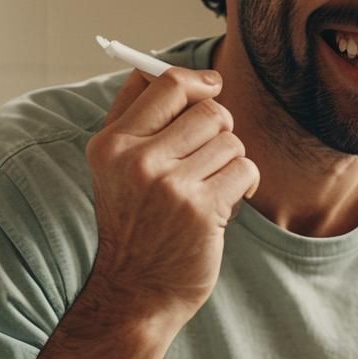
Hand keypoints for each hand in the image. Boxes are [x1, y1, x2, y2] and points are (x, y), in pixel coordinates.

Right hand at [85, 67, 259, 329]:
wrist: (137, 292)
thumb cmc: (133, 223)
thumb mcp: (114, 169)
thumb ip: (133, 116)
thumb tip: (157, 66)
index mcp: (112, 144)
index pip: (168, 85)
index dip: (200, 82)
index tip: (212, 88)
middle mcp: (137, 161)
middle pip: (210, 111)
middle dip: (220, 131)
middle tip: (208, 156)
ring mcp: (170, 186)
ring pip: (231, 142)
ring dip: (230, 162)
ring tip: (211, 186)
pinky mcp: (202, 210)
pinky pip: (245, 170)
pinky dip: (244, 184)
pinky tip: (227, 201)